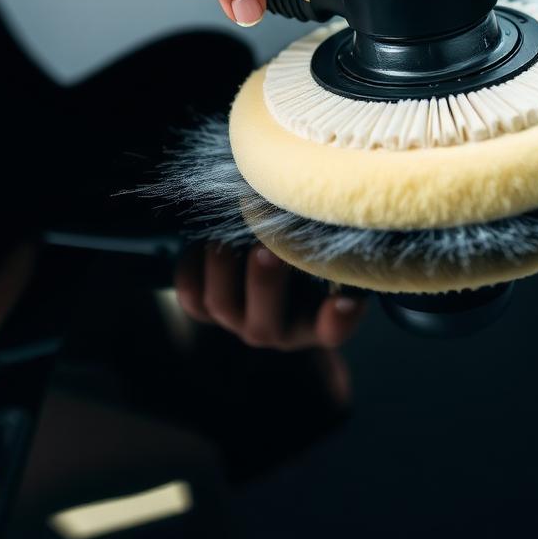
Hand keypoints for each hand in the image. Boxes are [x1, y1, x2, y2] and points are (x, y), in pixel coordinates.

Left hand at [174, 242, 367, 350]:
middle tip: (267, 250)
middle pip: (267, 322)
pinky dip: (192, 266)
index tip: (346, 299)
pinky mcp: (202, 308)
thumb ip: (328, 243)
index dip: (339, 319)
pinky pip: (190, 294)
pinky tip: (203, 239)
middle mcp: (276, 329)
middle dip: (265, 283)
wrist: (256, 266)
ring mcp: (236, 320)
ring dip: (223, 268)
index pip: (332, 331)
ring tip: (226, 237)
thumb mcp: (320, 255)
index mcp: (314, 323)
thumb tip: (326, 207)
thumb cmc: (300, 256)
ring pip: (222, 305)